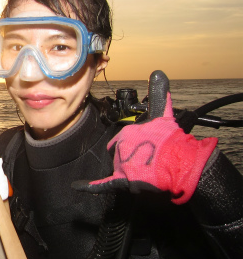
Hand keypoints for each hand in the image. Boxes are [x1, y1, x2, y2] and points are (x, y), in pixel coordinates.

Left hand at [74, 70, 216, 203]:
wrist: (181, 164)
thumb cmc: (173, 141)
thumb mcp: (165, 114)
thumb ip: (159, 94)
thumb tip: (157, 72)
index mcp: (126, 134)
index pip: (123, 140)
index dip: (136, 143)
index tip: (149, 145)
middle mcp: (120, 149)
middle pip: (121, 154)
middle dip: (134, 155)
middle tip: (151, 157)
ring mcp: (121, 165)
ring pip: (121, 167)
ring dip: (132, 168)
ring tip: (149, 168)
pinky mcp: (121, 181)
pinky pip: (102, 184)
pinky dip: (89, 186)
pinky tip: (76, 186)